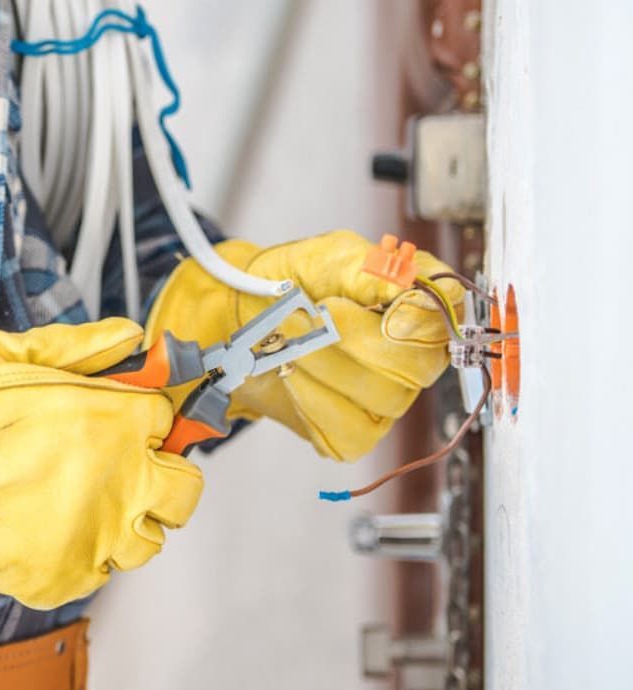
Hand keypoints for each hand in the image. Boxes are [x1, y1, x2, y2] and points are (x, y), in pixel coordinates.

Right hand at [0, 319, 202, 626]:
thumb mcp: (11, 354)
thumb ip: (79, 346)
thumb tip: (128, 336)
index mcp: (116, 419)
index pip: (168, 421)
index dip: (146, 422)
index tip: (130, 425)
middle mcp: (121, 479)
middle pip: (184, 490)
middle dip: (162, 479)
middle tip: (125, 471)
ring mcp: (98, 533)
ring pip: (149, 540)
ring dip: (127, 523)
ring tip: (83, 507)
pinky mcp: (68, 576)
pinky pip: (101, 573)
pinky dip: (84, 557)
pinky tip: (51, 533)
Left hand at [146, 230, 463, 460]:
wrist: (244, 317)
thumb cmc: (292, 281)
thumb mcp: (329, 256)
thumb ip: (368, 267)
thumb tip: (406, 284)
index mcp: (416, 306)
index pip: (446, 317)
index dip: (417, 316)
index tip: (377, 305)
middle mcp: (413, 357)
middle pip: (414, 366)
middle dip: (352, 339)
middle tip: (308, 314)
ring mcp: (386, 399)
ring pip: (380, 398)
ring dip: (322, 364)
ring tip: (288, 340)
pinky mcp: (355, 433)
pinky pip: (349, 431)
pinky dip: (312, 401)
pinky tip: (291, 374)